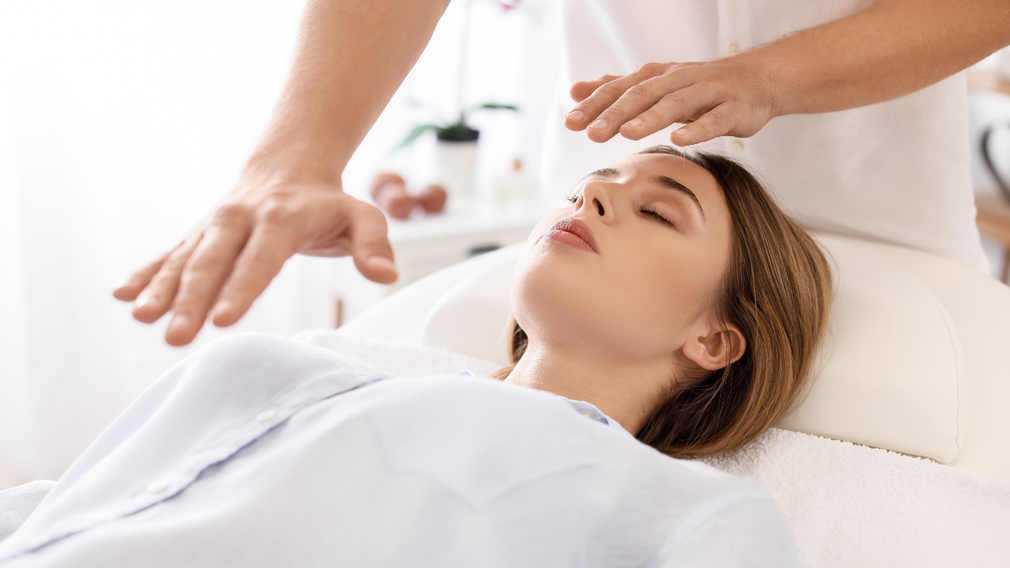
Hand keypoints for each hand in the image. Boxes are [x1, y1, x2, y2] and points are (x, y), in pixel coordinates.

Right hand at [112, 177, 396, 345]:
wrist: (288, 166)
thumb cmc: (329, 202)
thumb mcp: (363, 216)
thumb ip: (374, 244)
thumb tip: (385, 275)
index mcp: (282, 218)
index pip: (260, 259)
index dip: (241, 288)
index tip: (223, 319)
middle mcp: (240, 220)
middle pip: (213, 262)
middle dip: (192, 300)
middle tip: (177, 336)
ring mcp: (214, 226)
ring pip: (184, 259)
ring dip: (161, 290)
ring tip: (140, 318)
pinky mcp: (198, 234)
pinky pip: (169, 254)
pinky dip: (147, 273)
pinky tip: (123, 295)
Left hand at [563, 58, 779, 146]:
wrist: (758, 78)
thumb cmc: (700, 86)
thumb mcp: (655, 84)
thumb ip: (617, 89)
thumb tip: (575, 90)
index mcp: (658, 77)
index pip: (621, 89)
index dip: (596, 104)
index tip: (571, 122)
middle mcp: (679, 80)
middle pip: (643, 96)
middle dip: (616, 113)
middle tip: (591, 132)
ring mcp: (707, 92)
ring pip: (676, 104)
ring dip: (651, 118)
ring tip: (628, 133)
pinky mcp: (733, 108)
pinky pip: (714, 119)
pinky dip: (697, 129)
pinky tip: (679, 140)